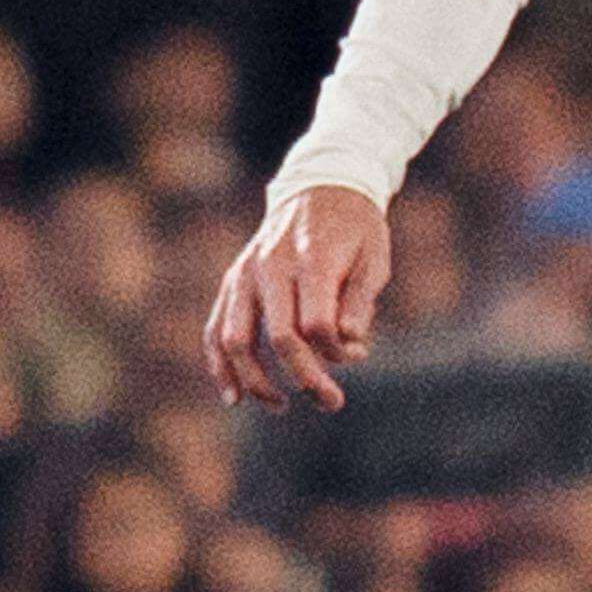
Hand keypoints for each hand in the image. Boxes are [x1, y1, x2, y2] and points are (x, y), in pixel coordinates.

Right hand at [207, 183, 392, 410]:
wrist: (321, 186)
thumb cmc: (355, 228)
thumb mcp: (375, 257)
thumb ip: (361, 301)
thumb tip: (349, 345)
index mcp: (312, 258)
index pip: (317, 323)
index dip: (337, 351)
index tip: (356, 353)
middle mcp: (272, 266)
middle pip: (281, 337)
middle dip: (306, 378)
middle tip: (332, 403)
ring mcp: (246, 273)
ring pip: (236, 338)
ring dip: (257, 380)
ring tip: (280, 406)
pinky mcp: (233, 281)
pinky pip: (216, 328)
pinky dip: (220, 364)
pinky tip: (234, 397)